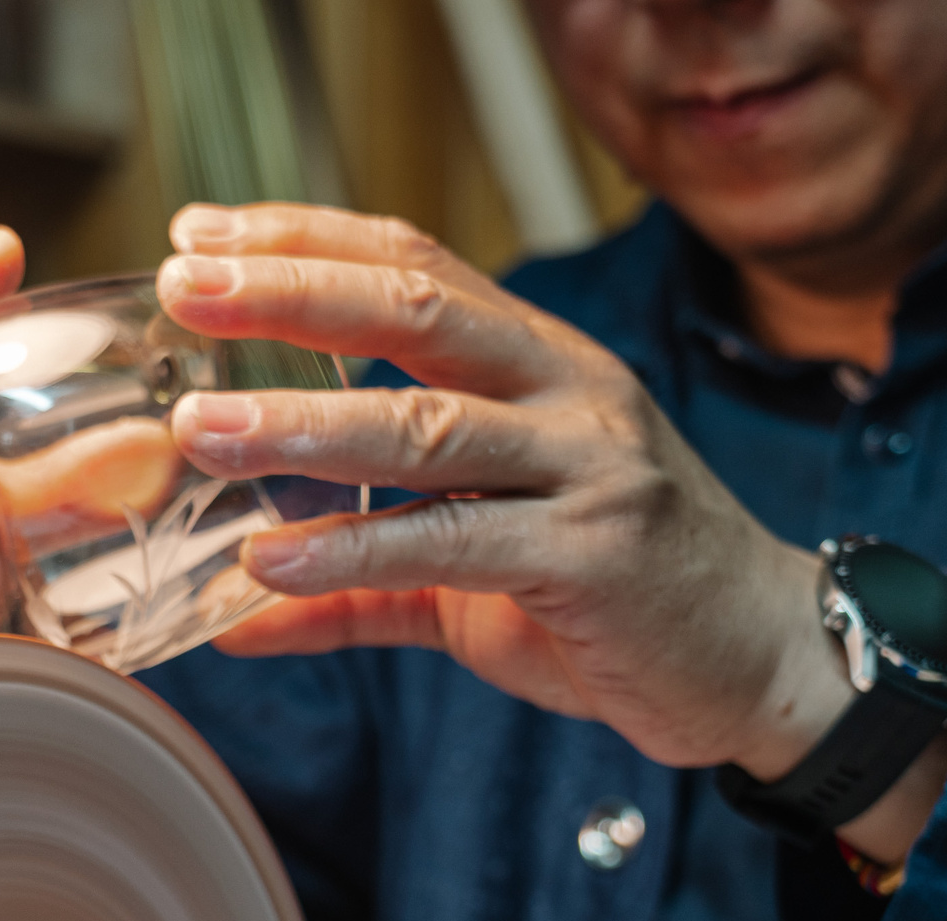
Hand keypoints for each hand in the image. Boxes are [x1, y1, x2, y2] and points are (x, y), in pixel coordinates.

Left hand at [155, 203, 946, 859]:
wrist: (763, 661)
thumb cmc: (620, 599)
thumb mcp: (476, 575)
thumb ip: (357, 583)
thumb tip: (233, 611)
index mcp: (538, 364)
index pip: (412, 264)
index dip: (303, 240)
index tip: (199, 232)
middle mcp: (566, 391)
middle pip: (415, 309)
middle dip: (289, 292)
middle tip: (183, 286)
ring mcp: (587, 467)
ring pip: (427, 425)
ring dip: (301, 421)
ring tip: (200, 429)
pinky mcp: (593, 554)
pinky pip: (453, 542)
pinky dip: (353, 550)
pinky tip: (272, 559)